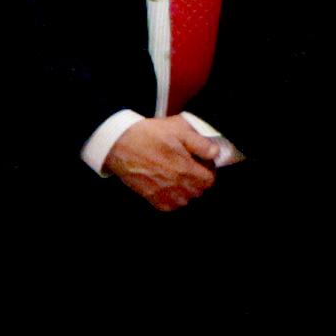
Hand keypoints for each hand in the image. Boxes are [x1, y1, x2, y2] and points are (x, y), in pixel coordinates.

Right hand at [103, 114, 224, 211]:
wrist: (119, 144)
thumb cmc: (147, 135)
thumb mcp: (177, 129)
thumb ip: (200, 143)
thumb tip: (215, 152)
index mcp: (186, 169)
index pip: (210, 180)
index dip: (208, 170)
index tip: (202, 162)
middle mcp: (177, 185)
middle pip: (199, 191)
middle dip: (198, 179)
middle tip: (189, 166)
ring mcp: (164, 193)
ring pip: (185, 200)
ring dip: (186, 189)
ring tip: (177, 175)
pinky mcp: (152, 198)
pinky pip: (170, 205)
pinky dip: (172, 198)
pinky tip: (167, 184)